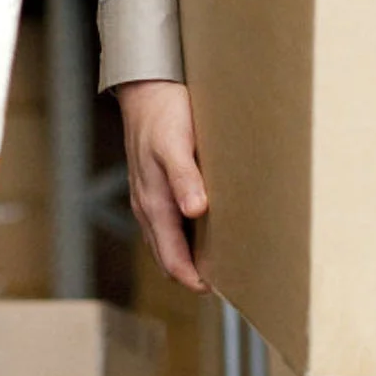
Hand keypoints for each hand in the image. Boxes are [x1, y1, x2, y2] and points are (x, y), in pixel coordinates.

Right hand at [116, 79, 208, 291]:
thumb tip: (196, 213)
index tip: (219, 289)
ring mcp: (148, 195)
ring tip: (221, 258)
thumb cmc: (163, 113)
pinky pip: (167, 220)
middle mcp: (147, 205)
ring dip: (188, 253)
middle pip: (168, 254)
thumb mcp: (175, 144)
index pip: (171, 258)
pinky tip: (205, 224)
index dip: (192, 278)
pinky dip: (184, 232)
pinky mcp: (153, 183)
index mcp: (153, 203)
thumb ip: (185, 178)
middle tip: (228, 280)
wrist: (147, 86)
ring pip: (167, 239)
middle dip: (192, 272)